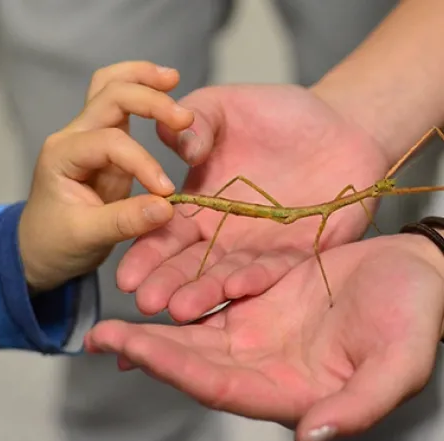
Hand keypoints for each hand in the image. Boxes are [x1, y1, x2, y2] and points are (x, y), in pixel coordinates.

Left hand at [18, 61, 193, 291]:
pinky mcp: (105, 144)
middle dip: (149, 101)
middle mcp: (74, 136)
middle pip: (110, 95)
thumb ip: (125, 221)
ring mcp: (89, 136)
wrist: (42, 247)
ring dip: (141, 78)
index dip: (144, 163)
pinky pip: (120, 106)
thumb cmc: (57, 242)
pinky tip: (163, 92)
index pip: (111, 143)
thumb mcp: (88, 237)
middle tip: (185, 118)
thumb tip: (168, 206)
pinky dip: (141, 92)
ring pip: (110, 88)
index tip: (167, 192)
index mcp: (63, 155)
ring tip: (172, 78)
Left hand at [86, 232, 443, 440]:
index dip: (172, 369)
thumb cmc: (415, 315)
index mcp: (290, 387)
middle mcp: (266, 362)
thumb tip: (311, 437)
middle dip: (147, 349)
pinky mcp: (262, 295)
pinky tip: (162, 284)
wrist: (417, 272)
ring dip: (157, 323)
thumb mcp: (398, 363)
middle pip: (195, 359)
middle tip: (102, 337)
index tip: (130, 351)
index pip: (218, 385)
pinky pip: (217, 293)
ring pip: (198, 329)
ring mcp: (261, 327)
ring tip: (116, 316)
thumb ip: (358, 405)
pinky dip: (188, 291)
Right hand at [116, 84, 392, 320]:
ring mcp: (260, 247)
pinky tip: (234, 288)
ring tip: (179, 310)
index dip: (146, 252)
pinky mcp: (297, 254)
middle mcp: (225, 233)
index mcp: (201, 204)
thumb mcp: (226, 106)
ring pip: (226, 274)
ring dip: (203, 292)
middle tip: (144, 302)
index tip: (125, 272)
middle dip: (167, 283)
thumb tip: (172, 140)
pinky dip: (254, 280)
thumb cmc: (279, 114)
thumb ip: (195, 120)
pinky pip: (273, 270)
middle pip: (191, 263)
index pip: (166, 232)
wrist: (339, 127)